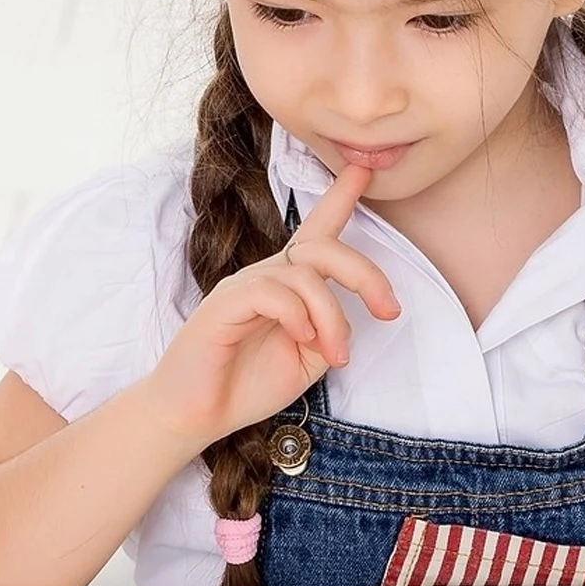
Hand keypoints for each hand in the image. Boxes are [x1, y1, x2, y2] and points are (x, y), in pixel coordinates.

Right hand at [142, 164, 401, 448]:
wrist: (195, 415)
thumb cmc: (245, 387)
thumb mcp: (307, 362)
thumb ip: (330, 332)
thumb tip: (344, 317)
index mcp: (287, 288)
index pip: (315, 232)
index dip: (340, 199)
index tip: (364, 169)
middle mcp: (266, 278)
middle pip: (323, 247)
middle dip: (367, 274)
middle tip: (389, 310)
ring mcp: (243, 287)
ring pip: (305, 275)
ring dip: (332, 316)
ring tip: (335, 355)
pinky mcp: (224, 304)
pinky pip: (273, 292)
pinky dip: (298, 315)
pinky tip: (301, 339)